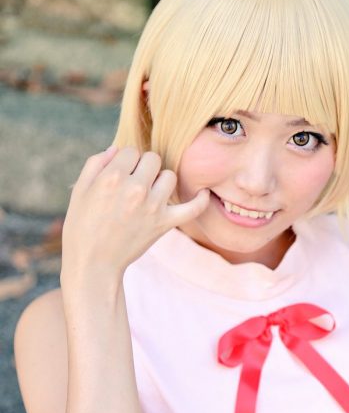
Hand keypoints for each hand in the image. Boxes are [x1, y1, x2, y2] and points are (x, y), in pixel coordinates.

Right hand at [61, 146, 209, 279]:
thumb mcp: (79, 191)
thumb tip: (116, 149)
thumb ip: (96, 164)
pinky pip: (193, 208)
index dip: (126, 161)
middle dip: (143, 167)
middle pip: (152, 159)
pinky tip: (203, 193)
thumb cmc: (82, 226)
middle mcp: (135, 188)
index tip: (121, 174)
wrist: (94, 263)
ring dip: (161, 181)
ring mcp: (153, 206)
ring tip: (150, 193)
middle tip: (134, 183)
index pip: (131, 151)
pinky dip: (201, 200)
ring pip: (170, 176)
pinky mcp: (164, 223)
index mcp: (112, 177)